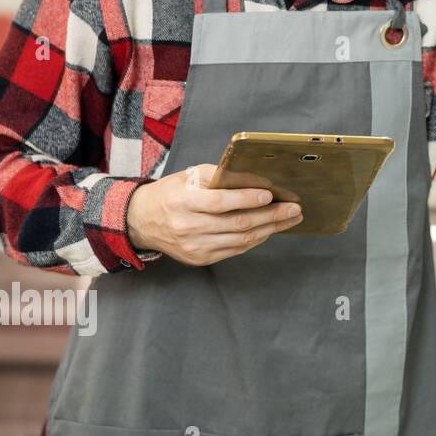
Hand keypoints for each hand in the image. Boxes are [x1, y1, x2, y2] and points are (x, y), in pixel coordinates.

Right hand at [127, 163, 303, 265]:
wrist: (141, 221)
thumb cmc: (170, 194)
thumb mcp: (188, 176)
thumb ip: (219, 176)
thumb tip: (254, 178)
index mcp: (182, 202)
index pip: (219, 202)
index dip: (246, 199)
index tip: (270, 194)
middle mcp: (188, 227)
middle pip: (236, 223)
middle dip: (271, 216)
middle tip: (294, 208)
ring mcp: (194, 246)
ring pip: (240, 239)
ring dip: (270, 229)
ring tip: (290, 219)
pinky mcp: (200, 258)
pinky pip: (235, 249)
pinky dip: (255, 239)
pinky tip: (270, 229)